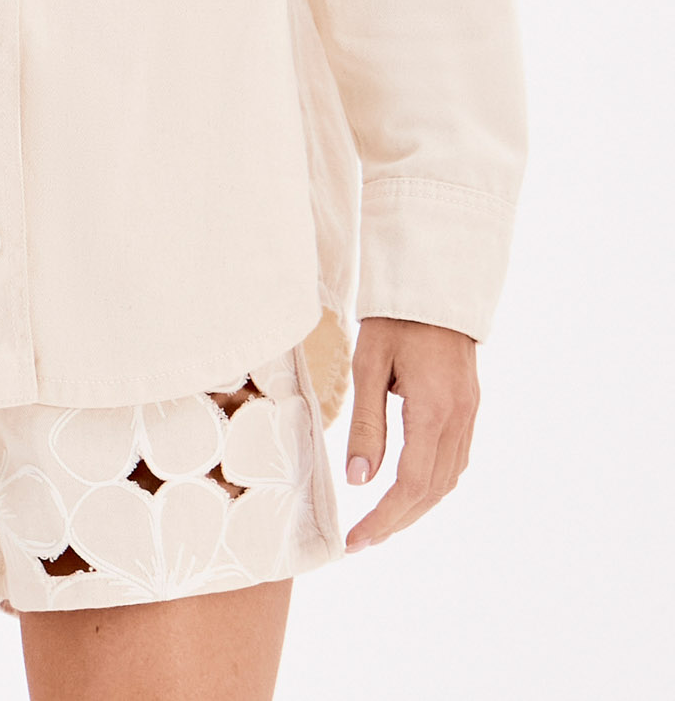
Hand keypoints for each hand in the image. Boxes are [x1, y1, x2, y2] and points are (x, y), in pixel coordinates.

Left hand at [343, 316, 479, 551]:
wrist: (434, 286)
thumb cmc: (395, 319)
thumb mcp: (369, 365)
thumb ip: (365, 425)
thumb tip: (359, 480)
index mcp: (434, 409)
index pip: (411, 483)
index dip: (384, 518)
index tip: (356, 539)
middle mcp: (459, 418)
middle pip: (432, 490)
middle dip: (397, 520)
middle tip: (362, 541)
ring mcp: (470, 414)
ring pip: (448, 480)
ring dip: (415, 506)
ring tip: (381, 522)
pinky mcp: (469, 408)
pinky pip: (455, 460)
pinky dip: (431, 484)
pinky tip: (409, 488)